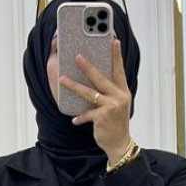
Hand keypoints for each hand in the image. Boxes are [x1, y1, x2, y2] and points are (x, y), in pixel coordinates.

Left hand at [59, 37, 131, 158]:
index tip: (114, 41)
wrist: (120, 144)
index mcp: (123, 91)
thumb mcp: (116, 105)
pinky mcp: (103, 117)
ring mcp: (112, 107)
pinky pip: (86, 113)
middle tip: (77, 56)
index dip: (117, 55)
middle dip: (88, 66)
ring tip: (62, 79)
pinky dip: (80, 117)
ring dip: (74, 86)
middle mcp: (119, 97)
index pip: (119, 70)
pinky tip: (75, 120)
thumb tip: (91, 79)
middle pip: (101, 77)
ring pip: (89, 93)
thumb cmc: (115, 123)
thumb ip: (108, 92)